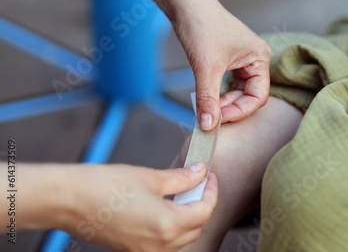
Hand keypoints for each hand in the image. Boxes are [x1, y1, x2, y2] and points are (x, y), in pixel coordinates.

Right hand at [17, 163, 217, 251]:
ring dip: (186, 217)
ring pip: (180, 238)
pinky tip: (161, 207)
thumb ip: (181, 178)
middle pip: (195, 227)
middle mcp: (158, 245)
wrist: (67, 200)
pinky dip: (168, 227)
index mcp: (166, 225)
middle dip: (200, 204)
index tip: (209, 177)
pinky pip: (161, 243)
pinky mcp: (131, 251)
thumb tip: (199, 173)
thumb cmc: (103, 186)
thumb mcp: (149, 176)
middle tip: (196, 182)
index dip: (211, 191)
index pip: (204, 211)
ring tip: (179, 194)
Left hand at [173, 0, 271, 129]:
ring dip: (224, 102)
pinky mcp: (229, 58)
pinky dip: (219, 93)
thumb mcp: (205, 68)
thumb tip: (208, 126)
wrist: (184, 3)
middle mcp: (255, 58)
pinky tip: (207, 98)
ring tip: (207, 109)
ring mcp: (243, 58)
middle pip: (249, 95)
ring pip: (238, 91)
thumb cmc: (201, 26)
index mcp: (259, 58)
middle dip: (230, 108)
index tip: (218, 120)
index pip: (258, 97)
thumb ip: (208, 99)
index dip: (240, 111)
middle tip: (210, 118)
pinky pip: (229, 83)